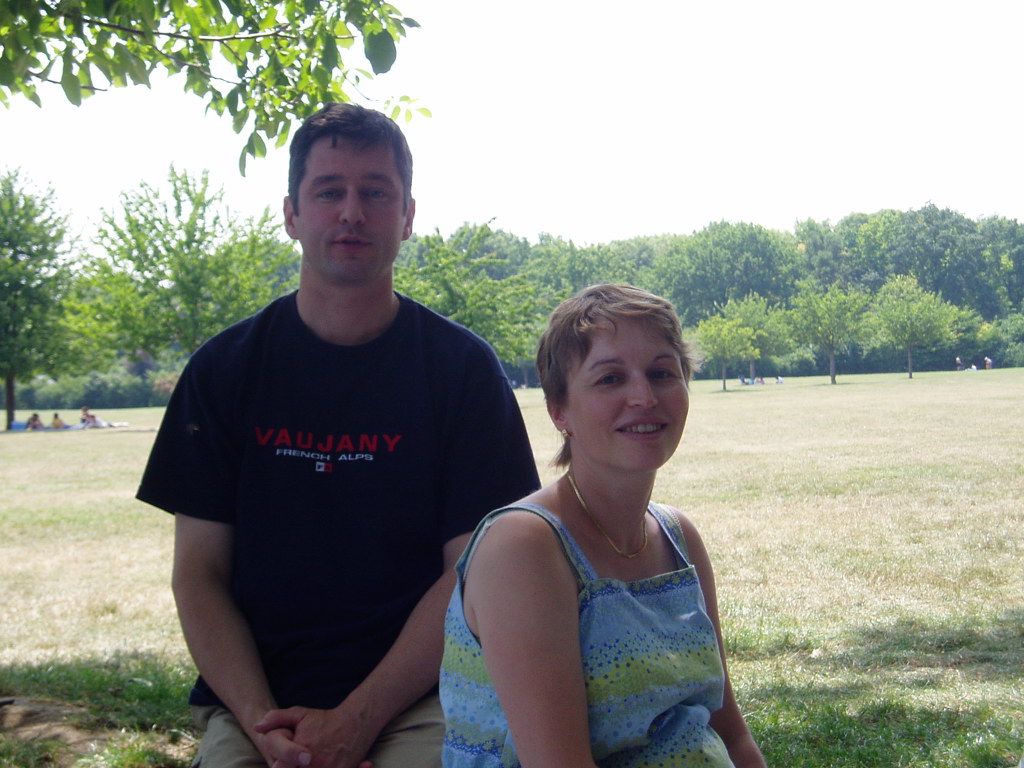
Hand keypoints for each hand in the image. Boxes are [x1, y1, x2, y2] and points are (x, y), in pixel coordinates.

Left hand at [256, 706, 374, 767]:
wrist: (355, 722)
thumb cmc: (324, 720)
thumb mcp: (299, 714)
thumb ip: (276, 719)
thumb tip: (257, 727)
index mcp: (301, 750)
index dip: (280, 765)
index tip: (281, 763)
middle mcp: (314, 763)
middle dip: (292, 767)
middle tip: (301, 761)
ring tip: (311, 763)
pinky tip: (322, 765)